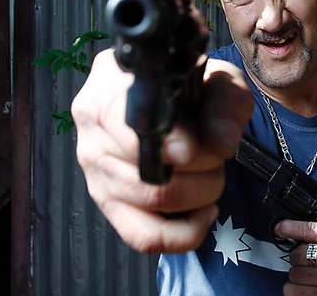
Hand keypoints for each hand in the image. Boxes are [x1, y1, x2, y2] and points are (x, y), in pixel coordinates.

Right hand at [71, 49, 252, 253]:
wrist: (177, 103)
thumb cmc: (193, 89)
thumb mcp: (219, 80)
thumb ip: (225, 105)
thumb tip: (220, 145)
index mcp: (107, 88)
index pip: (125, 123)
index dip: (164, 142)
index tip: (192, 149)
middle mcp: (92, 131)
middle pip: (146, 171)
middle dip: (200, 168)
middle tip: (216, 154)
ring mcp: (95, 172)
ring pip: (150, 202)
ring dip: (199, 194)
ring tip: (212, 174)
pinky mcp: (109, 205)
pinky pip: (143, 236)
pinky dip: (183, 233)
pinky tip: (204, 211)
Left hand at [276, 220, 316, 295]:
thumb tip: (289, 230)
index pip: (309, 231)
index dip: (290, 228)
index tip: (279, 228)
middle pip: (296, 257)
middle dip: (298, 260)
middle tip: (309, 262)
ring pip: (293, 277)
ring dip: (296, 277)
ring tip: (310, 276)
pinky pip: (294, 294)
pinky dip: (295, 291)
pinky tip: (306, 288)